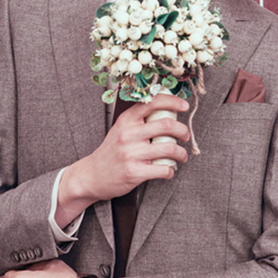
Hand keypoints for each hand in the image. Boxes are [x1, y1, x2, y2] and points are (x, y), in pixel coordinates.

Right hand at [57, 93, 190, 222]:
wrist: (92, 176)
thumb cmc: (111, 152)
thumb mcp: (120, 129)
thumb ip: (139, 120)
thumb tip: (166, 111)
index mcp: (126, 120)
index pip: (153, 102)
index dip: (173, 102)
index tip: (184, 106)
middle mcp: (128, 134)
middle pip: (166, 125)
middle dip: (183, 131)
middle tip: (185, 136)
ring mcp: (131, 154)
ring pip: (169, 148)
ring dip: (181, 153)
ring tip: (181, 156)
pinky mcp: (134, 172)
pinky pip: (163, 169)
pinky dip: (171, 170)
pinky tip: (168, 170)